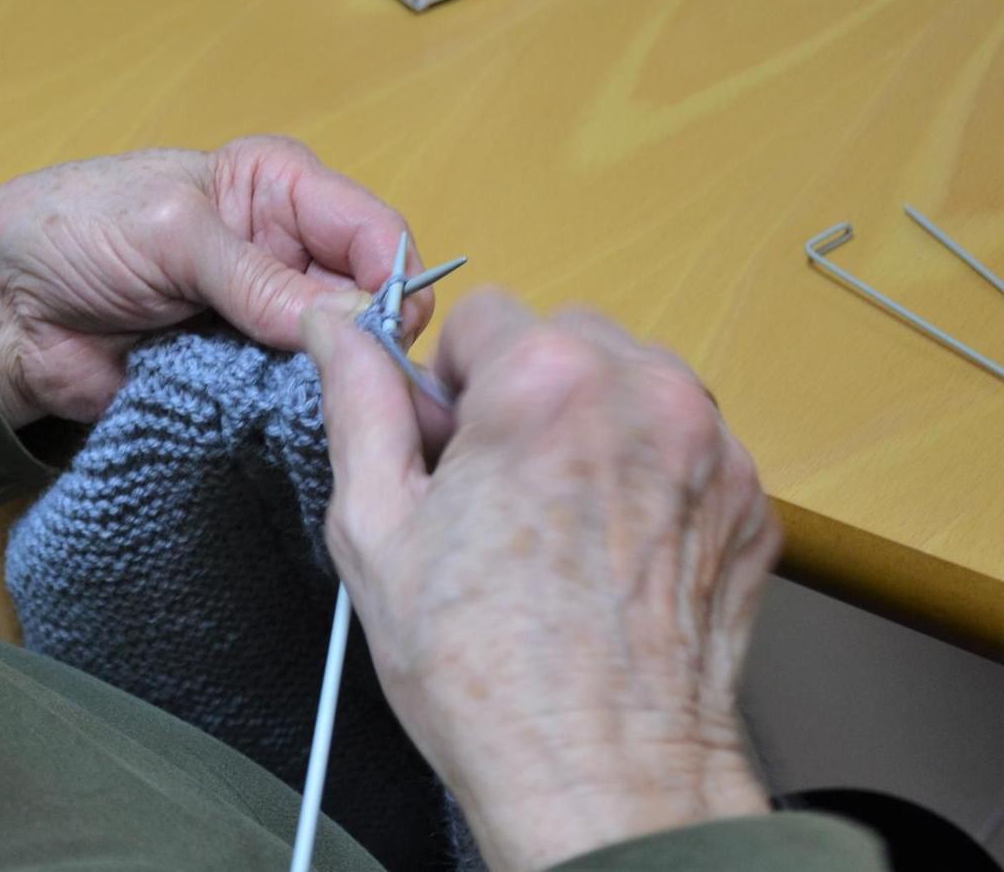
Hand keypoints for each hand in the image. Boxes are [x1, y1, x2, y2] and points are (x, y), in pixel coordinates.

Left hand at [0, 137, 426, 427]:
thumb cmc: (72, 232)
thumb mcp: (170, 231)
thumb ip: (257, 275)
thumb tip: (349, 321)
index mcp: (280, 190)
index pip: (375, 233)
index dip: (391, 281)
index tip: (379, 333)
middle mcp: (287, 255)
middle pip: (369, 307)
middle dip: (364, 347)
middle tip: (347, 388)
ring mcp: (265, 326)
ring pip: (336, 366)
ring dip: (325, 391)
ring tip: (305, 412)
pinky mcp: (237, 383)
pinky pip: (287, 409)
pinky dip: (286, 421)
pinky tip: (280, 433)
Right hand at [302, 289, 778, 871]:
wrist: (603, 778)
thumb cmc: (483, 669)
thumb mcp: (376, 527)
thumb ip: (359, 404)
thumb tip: (339, 330)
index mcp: (545, 382)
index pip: (484, 313)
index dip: (452, 386)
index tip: (449, 451)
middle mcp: (644, 394)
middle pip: (567, 337)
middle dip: (527, 392)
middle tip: (497, 489)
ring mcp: (713, 447)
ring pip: (632, 386)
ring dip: (593, 426)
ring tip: (558, 524)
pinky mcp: (752, 502)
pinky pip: (687, 447)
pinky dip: (649, 477)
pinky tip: (611, 552)